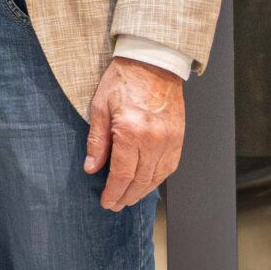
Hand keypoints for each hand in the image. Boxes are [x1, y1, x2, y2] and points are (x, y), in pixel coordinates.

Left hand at [84, 56, 185, 209]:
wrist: (152, 64)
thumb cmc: (123, 80)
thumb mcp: (99, 107)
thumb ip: (97, 141)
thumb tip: (91, 167)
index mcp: (132, 133)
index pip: (122, 174)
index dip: (113, 192)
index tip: (105, 201)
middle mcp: (154, 141)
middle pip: (140, 181)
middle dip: (126, 197)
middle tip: (114, 205)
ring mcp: (170, 141)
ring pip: (156, 177)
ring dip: (142, 192)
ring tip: (128, 199)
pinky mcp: (179, 139)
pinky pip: (169, 168)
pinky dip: (157, 180)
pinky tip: (147, 184)